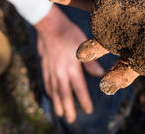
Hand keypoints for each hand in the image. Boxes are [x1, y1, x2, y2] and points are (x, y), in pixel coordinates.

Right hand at [34, 5, 104, 122]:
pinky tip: (52, 96)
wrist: (49, 25)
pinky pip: (46, 83)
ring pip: (54, 91)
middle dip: (68, 108)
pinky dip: (50, 92)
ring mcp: (50, 70)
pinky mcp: (44, 66)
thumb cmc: (69, 33)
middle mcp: (60, 72)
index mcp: (71, 68)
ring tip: (60, 113)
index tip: (88, 110)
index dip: (84, 101)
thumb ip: (91, 62)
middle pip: (64, 95)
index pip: (79, 89)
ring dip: (57, 103)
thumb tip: (100, 75)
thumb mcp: (83, 46)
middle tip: (71, 119)